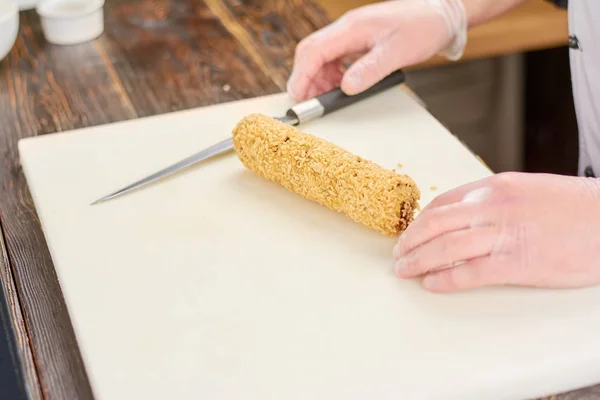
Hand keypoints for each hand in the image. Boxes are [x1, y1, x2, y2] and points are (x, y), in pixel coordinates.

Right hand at [286, 0, 462, 100]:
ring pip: (321, 57)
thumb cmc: (422, 27)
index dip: (302, 75)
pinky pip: (335, 59)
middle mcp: (346, 30)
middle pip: (312, 53)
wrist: (439, 15)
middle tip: (309, 103)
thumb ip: (370, 70)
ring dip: (319, 79)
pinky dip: (332, 76)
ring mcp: (351, 35)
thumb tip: (346, 88)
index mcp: (352, 28)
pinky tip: (341, 88)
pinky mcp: (358, 42)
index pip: (314, 51)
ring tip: (326, 99)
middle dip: (305, 79)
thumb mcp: (397, 52)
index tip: (298, 97)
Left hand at [392, 172, 599, 292]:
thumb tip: (466, 218)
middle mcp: (493, 207)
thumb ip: (495, 202)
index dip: (418, 222)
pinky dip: (446, 279)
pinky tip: (432, 284)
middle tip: (398, 256)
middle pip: (435, 224)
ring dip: (418, 261)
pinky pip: (470, 272)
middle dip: (410, 242)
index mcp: (494, 187)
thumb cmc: (574, 207)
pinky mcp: (518, 263)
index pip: (441, 203)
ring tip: (404, 271)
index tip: (408, 235)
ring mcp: (504, 234)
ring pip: (445, 248)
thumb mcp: (528, 191)